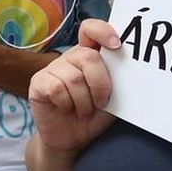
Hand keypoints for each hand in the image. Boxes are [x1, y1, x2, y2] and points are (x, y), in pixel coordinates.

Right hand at [27, 18, 119, 152]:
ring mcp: (52, 69)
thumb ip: (118, 81)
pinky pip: (57, 88)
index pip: (91, 30)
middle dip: (100, 84)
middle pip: (88, 57)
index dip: (103, 31)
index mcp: (89, 56)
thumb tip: (133, 71)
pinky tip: (66, 109)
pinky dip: (67, 103)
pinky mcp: (38, 83)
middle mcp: (70, 58)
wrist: (73, 140)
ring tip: (82, 111)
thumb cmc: (94, 116)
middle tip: (101, 103)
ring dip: (84, 101)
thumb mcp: (113, 98)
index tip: (117, 45)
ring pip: (73, 77)